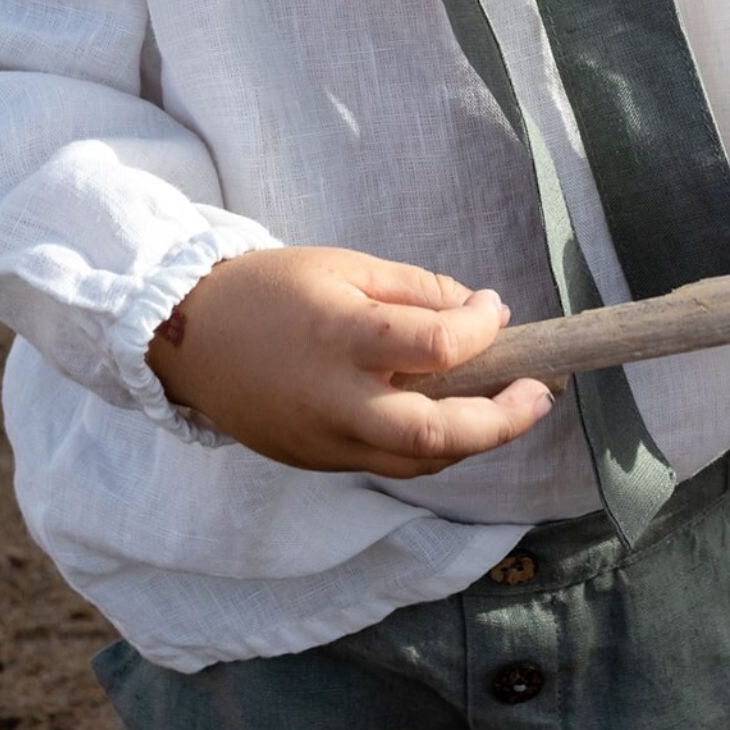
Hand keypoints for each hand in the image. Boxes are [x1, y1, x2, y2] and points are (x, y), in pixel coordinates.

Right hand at [144, 245, 556, 476]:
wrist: (189, 335)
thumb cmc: (270, 288)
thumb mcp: (344, 265)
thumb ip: (416, 290)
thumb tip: (483, 310)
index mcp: (342, 336)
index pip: (437, 345)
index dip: (481, 328)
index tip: (495, 308)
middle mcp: (337, 400)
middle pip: (439, 433)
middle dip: (503, 420)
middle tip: (540, 395)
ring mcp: (325, 441)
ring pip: (420, 461)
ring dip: (474, 439)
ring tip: (508, 408)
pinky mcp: (317, 462)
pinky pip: (389, 464)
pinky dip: (429, 446)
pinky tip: (450, 417)